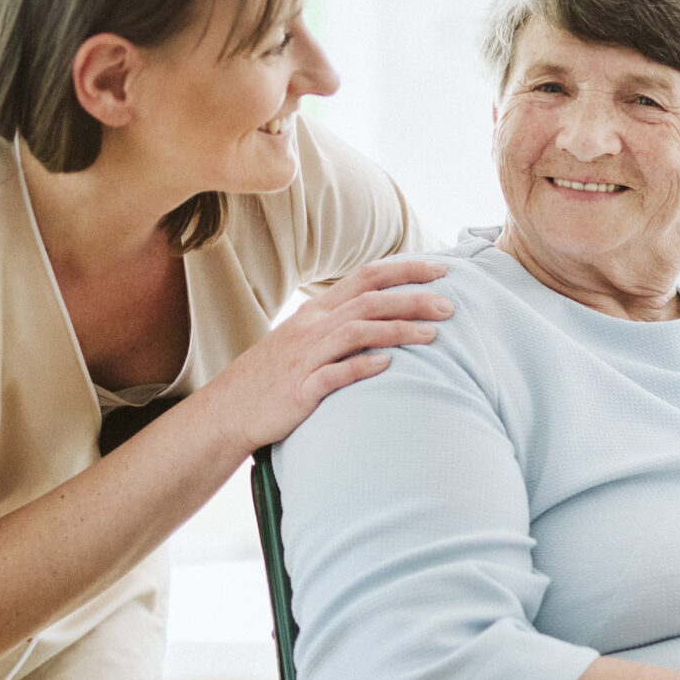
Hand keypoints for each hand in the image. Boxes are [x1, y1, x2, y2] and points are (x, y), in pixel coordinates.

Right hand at [199, 256, 450, 452]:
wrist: (229, 410)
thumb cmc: (277, 375)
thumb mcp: (306, 339)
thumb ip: (342, 322)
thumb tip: (387, 311)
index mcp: (317, 311)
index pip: (366, 276)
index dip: (405, 269)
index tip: (442, 269)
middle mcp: (312, 327)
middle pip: (369, 301)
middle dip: (413, 299)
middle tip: (450, 306)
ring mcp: (305, 357)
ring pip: (356, 332)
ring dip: (397, 331)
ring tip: (433, 336)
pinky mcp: (300, 389)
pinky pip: (333, 374)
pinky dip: (361, 367)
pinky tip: (388, 366)